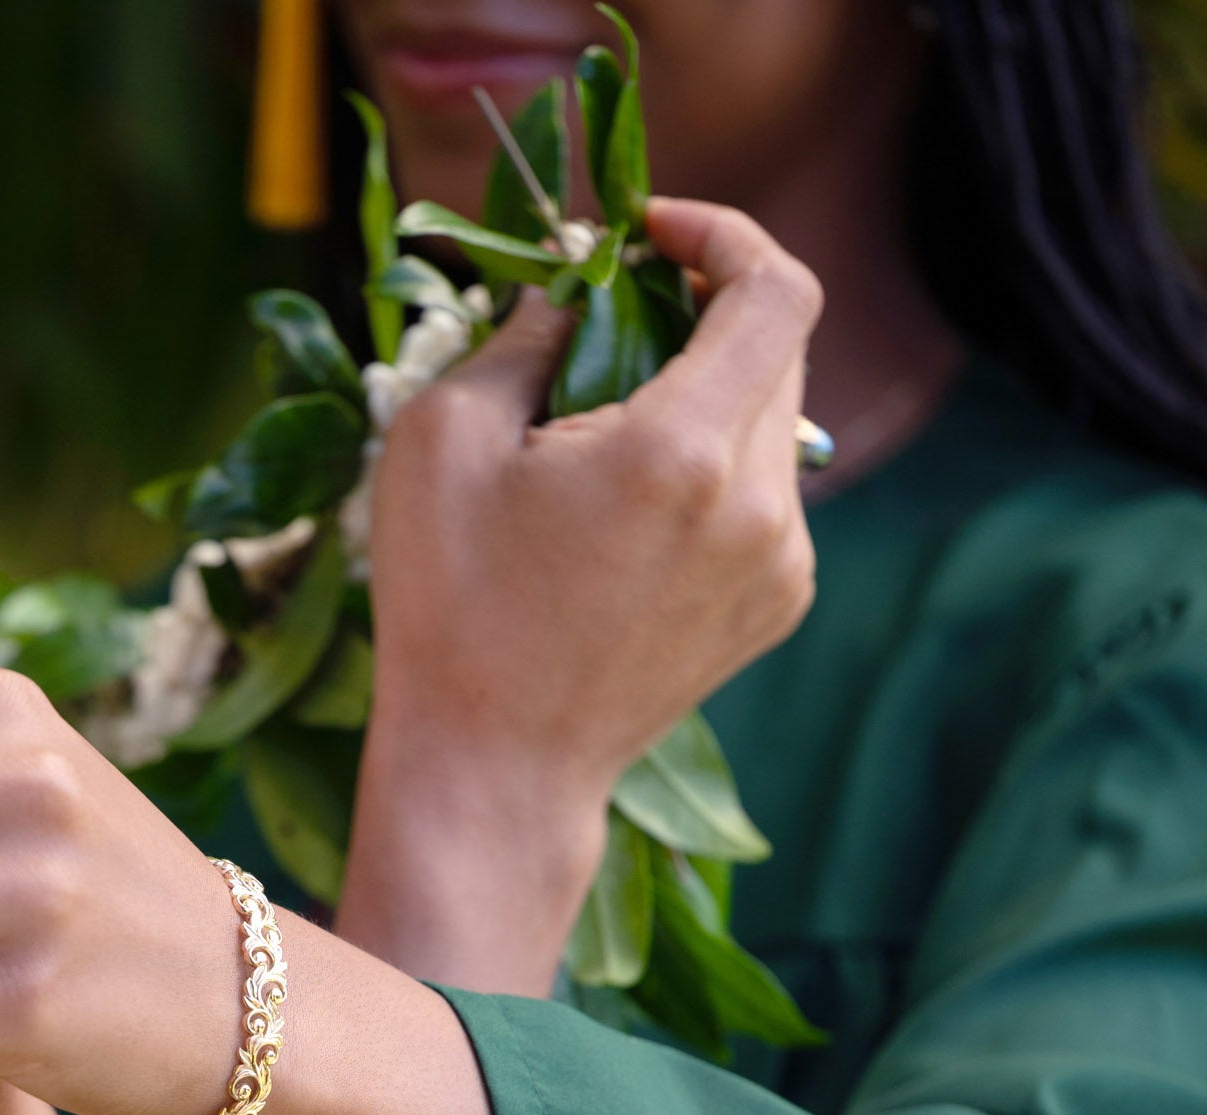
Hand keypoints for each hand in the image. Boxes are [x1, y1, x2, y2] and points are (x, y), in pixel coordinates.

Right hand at [342, 196, 822, 991]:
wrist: (495, 768)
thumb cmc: (450, 608)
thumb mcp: (443, 441)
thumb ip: (523, 334)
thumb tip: (573, 285)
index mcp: (682, 451)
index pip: (776, 288)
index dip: (725, 236)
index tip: (654, 237)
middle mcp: (759, 505)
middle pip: (780, 349)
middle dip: (703, 313)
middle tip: (612, 326)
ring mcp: (781, 563)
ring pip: (774, 424)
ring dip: (706, 397)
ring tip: (607, 442)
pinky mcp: (778, 606)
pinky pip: (767, 496)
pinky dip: (713, 473)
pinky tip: (631, 522)